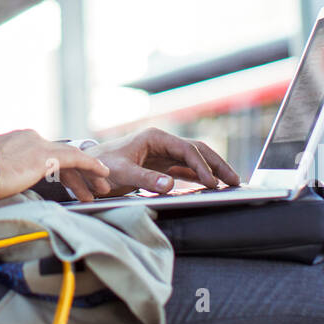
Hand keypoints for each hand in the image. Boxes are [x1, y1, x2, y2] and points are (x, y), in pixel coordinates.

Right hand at [0, 130, 111, 202]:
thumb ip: (2, 171)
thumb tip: (1, 181)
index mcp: (15, 140)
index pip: (44, 155)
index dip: (58, 171)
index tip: (66, 185)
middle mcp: (29, 138)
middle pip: (60, 157)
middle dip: (76, 175)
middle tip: (88, 190)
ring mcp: (38, 145)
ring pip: (71, 158)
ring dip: (88, 174)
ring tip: (102, 188)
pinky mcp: (47, 155)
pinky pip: (77, 158)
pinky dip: (92, 165)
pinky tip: (103, 173)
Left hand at [85, 127, 240, 197]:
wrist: (88, 169)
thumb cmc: (101, 167)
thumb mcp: (121, 172)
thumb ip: (145, 179)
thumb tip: (170, 185)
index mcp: (155, 138)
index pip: (186, 150)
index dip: (201, 166)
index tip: (212, 182)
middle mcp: (162, 143)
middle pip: (196, 151)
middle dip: (216, 164)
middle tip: (235, 180)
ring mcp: (163, 154)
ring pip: (194, 160)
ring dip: (212, 171)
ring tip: (230, 184)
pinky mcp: (161, 166)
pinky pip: (185, 170)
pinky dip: (199, 177)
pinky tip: (211, 186)